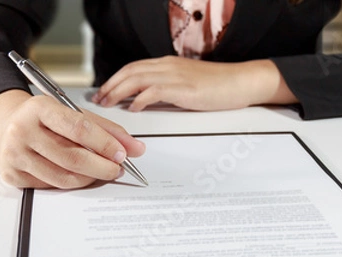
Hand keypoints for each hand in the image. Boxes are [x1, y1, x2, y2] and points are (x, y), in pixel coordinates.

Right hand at [0, 90, 145, 188]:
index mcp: (39, 108)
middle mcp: (22, 130)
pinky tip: (79, 175)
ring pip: (64, 177)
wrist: (5, 124)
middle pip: (73, 158)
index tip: (122, 154)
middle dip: (103, 167)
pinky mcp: (12, 175)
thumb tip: (136, 149)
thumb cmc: (45, 119)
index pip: (79, 128)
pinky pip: (52, 186)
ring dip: (90, 178)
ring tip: (102, 172)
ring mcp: (14, 154)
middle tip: (117, 169)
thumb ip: (107, 130)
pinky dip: (71, 183)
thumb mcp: (74, 114)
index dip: (105, 144)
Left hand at [91, 56, 297, 111]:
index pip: (134, 67)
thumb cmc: (220, 85)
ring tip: (108, 103)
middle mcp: (168, 66)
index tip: (105, 90)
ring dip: (118, 91)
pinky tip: (133, 108)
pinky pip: (153, 91)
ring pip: (137, 79)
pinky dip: (139, 99)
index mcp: (168, 64)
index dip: (115, 79)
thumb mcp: (188, 84)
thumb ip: (168, 89)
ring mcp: (175, 76)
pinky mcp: (183, 89)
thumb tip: (149, 99)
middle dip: (110, 85)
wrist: (241, 82)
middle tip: (99, 99)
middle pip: (130, 71)